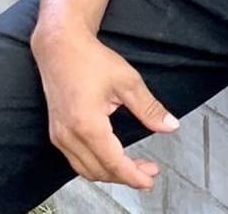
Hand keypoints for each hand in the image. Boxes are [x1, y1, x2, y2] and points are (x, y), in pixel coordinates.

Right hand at [32, 29, 178, 188]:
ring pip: (86, 170)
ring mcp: (59, 136)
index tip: (150, 179)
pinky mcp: (57, 133)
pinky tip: (113, 159)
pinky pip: (76, 161)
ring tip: (135, 168)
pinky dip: (96, 166)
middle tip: (149, 171)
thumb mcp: (128, 81)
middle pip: (99, 171)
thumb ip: (149, 108)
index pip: (113, 162)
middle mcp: (68, 135)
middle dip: (126, 176)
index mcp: (87, 124)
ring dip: (110, 174)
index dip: (133, 175)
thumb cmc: (91, 60)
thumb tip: (170, 126)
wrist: (60, 47)